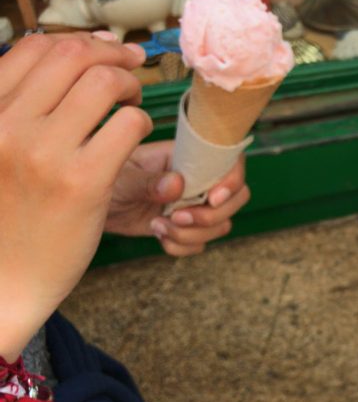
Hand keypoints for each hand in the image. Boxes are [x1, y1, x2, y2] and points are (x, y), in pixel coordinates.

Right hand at [0, 32, 150, 358]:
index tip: (107, 51)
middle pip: (72, 57)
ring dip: (130, 88)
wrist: (3, 280)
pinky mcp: (82, 182)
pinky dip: (139, 124)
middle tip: (132, 71)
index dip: (81, 43)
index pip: (35, 49)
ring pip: (104, 84)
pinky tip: (132, 140)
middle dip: (112, 56)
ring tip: (131, 107)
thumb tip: (74, 56)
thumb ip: (21, 109)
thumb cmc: (6, 214)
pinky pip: (128, 125)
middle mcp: (6, 127)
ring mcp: (43, 153)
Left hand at [104, 141, 249, 256]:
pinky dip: (183, 246)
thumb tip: (178, 185)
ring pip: (221, 223)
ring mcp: (191, 204)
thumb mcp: (118, 177)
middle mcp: (195, 179)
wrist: (79, 207)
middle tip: (177, 217)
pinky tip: (159, 237)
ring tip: (159, 227)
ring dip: (194, 233)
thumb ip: (148, 181)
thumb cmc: (92, 178)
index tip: (211, 198)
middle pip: (235, 197)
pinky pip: (201, 243)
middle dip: (211, 215)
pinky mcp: (182, 227)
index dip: (231, 181)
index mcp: (185, 156)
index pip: (229, 162)